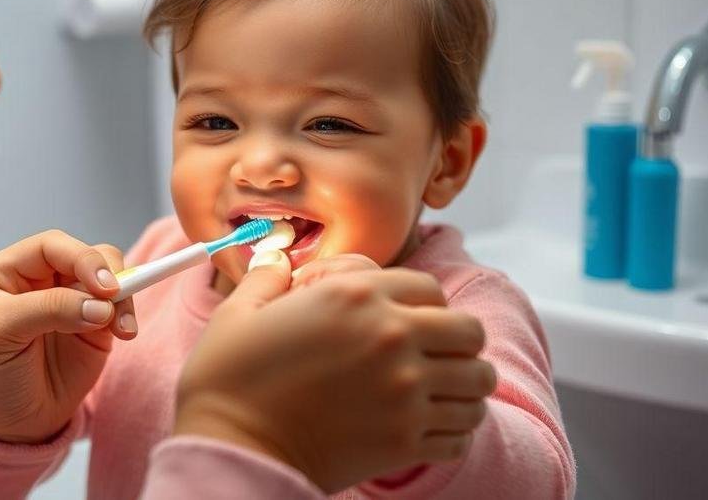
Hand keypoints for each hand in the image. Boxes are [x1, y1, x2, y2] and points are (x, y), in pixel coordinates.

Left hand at [0, 230, 136, 443]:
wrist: (10, 425)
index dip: (79, 257)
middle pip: (85, 255)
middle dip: (105, 273)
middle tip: (115, 296)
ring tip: (121, 328)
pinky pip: (119, 306)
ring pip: (109, 276)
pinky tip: (126, 334)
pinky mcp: (95, 323)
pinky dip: (128, 315)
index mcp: (6, 271)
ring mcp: (70, 299)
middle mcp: (40, 278)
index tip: (101, 284)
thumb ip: (48, 309)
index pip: (50, 246)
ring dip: (122, 295)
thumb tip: (101, 304)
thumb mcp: (1, 334)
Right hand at [174, 254, 495, 492]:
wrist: (232, 448)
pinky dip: (454, 430)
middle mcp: (391, 337)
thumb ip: (268, 278)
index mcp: (356, 296)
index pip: (430, 288)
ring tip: (442, 393)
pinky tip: (431, 428)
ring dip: (464, 387)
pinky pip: (462, 432)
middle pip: (469, 331)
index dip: (423, 303)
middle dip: (458, 342)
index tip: (409, 321)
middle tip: (437, 356)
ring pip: (477, 382)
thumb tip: (276, 259)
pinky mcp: (405, 440)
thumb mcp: (240, 312)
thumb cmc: (229, 379)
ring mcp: (404, 391)